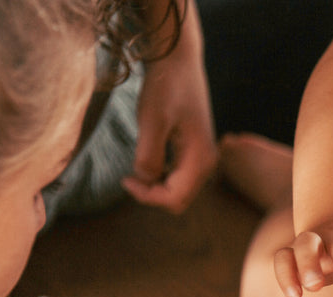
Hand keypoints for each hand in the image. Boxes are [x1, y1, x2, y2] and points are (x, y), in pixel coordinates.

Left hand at [122, 2, 215, 212]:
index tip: (125, 180)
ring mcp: (202, 157)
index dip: (148, 197)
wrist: (178, 60)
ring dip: (156, 186)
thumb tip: (144, 180)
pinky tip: (146, 160)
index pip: (175, 199)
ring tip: (134, 170)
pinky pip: (179, 176)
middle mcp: (207, 163)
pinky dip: (161, 176)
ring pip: (179, 190)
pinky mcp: (195, 149)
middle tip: (128, 178)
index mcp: (200, 159)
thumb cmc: (166, 86)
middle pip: (179, 200)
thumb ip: (149, 156)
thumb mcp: (152, 121)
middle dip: (153, 195)